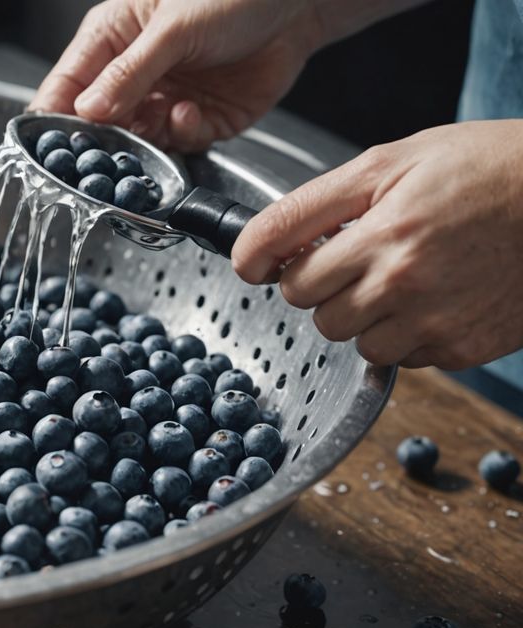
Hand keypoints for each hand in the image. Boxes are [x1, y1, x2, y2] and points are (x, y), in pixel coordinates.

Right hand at [31, 0, 325, 150]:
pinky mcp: (202, 119)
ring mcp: (166, 97)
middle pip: (99, 122)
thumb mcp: (173, 28)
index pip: (65, 85)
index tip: (54, 146)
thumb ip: (129, 73)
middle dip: (104, 138)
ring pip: (137, 139)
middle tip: (111, 146)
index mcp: (112, 37)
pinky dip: (182, 135)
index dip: (55, 118)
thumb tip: (86, 111)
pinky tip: (190, 113)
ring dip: (147, 138)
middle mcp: (134, 72)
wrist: (302, 1)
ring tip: (164, 115)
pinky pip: (179, 143)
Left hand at [232, 120, 522, 369]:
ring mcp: (435, 320)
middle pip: (314, 312)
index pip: (288, 275)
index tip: (264, 262)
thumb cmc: (484, 168)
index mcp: (384, 231)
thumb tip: (253, 250)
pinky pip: (403, 358)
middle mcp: (406, 281)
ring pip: (354, 342)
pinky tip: (435, 296)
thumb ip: (314, 205)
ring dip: (364, 315)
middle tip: (356, 255)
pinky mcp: (462, 348)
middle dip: (324, 286)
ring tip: (401, 275)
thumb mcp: (391, 161)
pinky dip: (408, 334)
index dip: (271, 264)